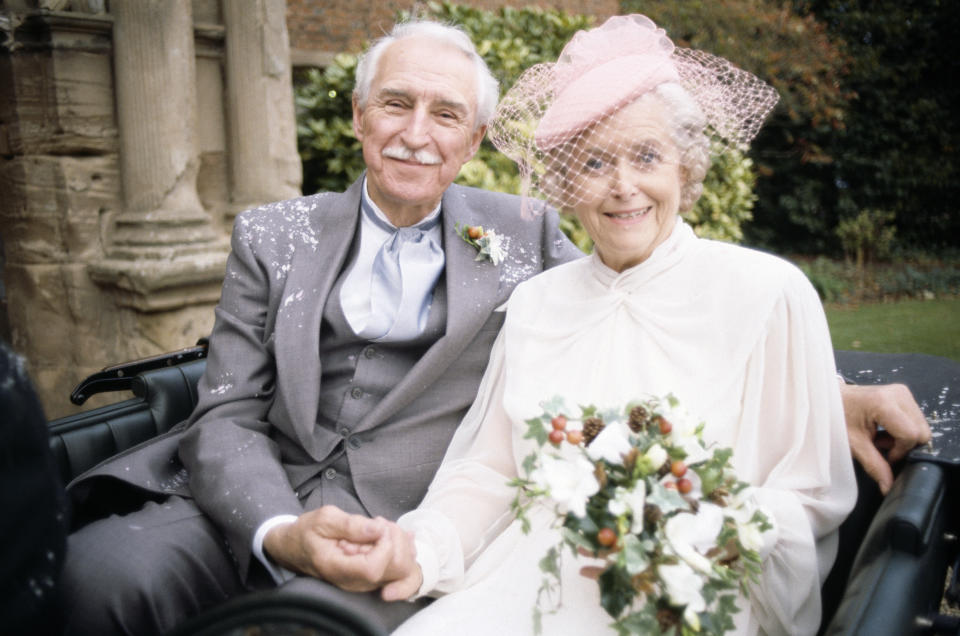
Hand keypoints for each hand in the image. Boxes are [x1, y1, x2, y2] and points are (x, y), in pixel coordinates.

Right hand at [263, 506, 420, 596]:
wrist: (296, 548)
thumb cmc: (308, 532)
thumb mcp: (323, 519)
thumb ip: (351, 525)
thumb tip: (378, 529)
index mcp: (337, 569)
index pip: (373, 568)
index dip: (383, 545)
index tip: (376, 525)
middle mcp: (354, 582)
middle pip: (396, 570)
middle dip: (396, 540)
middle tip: (379, 523)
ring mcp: (365, 583)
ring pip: (403, 571)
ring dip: (400, 543)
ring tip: (381, 527)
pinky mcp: (373, 578)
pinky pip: (401, 569)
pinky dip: (403, 548)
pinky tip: (391, 532)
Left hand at [840, 382, 930, 494]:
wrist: (830, 399)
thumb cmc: (836, 416)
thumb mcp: (853, 444)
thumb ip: (874, 466)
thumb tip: (889, 486)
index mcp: (883, 403)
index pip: (911, 435)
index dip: (900, 451)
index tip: (884, 454)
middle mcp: (898, 394)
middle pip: (922, 432)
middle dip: (904, 445)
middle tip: (880, 445)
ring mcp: (902, 393)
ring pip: (921, 427)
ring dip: (904, 438)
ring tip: (880, 437)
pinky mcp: (903, 395)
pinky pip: (916, 420)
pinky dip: (903, 430)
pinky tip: (884, 430)